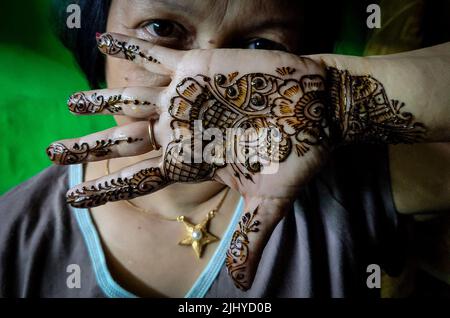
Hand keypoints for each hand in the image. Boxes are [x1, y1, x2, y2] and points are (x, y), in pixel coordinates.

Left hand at [47, 32, 330, 289]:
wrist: (317, 108)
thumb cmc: (295, 154)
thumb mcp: (270, 202)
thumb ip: (250, 238)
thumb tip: (244, 288)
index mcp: (192, 161)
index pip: (137, 179)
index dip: (103, 189)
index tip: (71, 197)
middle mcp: (181, 130)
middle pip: (124, 142)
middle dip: (88, 146)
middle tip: (51, 153)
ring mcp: (186, 98)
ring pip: (132, 99)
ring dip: (100, 100)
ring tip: (69, 102)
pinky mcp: (198, 67)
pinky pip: (156, 55)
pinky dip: (131, 47)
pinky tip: (103, 39)